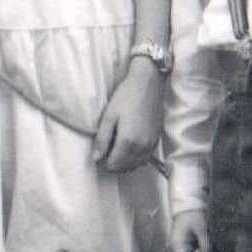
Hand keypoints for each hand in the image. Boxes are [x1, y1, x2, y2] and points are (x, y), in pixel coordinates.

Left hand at [91, 59, 164, 173]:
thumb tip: (94, 159)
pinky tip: (130, 150)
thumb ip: (102, 140)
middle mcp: (142, 146)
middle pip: (126, 167)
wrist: (148, 84)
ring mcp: (151, 143)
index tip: (98, 156)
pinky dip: (137, 159)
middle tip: (105, 154)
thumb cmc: (126, 97)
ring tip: (116, 152)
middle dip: (114, 165)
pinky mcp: (156, 139)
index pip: (114, 165)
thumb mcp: (109, 117)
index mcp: (128, 141)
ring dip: (125, 164)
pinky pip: (146, 158)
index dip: (104, 164)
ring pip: (137, 164)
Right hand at [170, 210, 212, 251]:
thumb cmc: (194, 216)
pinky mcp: (187, 248)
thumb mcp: (202, 230)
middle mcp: (177, 250)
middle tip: (207, 249)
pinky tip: (210, 248)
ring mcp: (182, 250)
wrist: (189, 207)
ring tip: (211, 248)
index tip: (201, 251)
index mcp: (178, 245)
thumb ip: (207, 247)